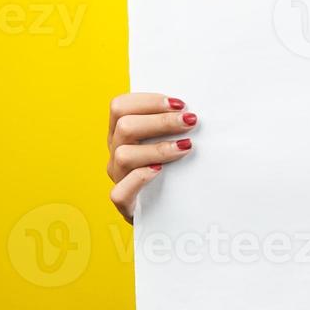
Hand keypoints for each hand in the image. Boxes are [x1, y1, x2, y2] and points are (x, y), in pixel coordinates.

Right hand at [107, 92, 196, 222]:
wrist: (169, 207)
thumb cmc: (175, 166)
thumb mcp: (171, 139)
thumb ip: (174, 123)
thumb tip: (194, 110)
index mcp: (121, 131)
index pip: (120, 106)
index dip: (149, 101)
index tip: (180, 104)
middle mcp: (116, 151)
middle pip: (124, 126)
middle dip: (161, 121)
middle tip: (191, 121)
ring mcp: (118, 176)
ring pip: (124, 155)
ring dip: (158, 148)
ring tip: (186, 146)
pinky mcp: (124, 202)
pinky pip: (120, 191)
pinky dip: (140, 178)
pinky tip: (160, 171)